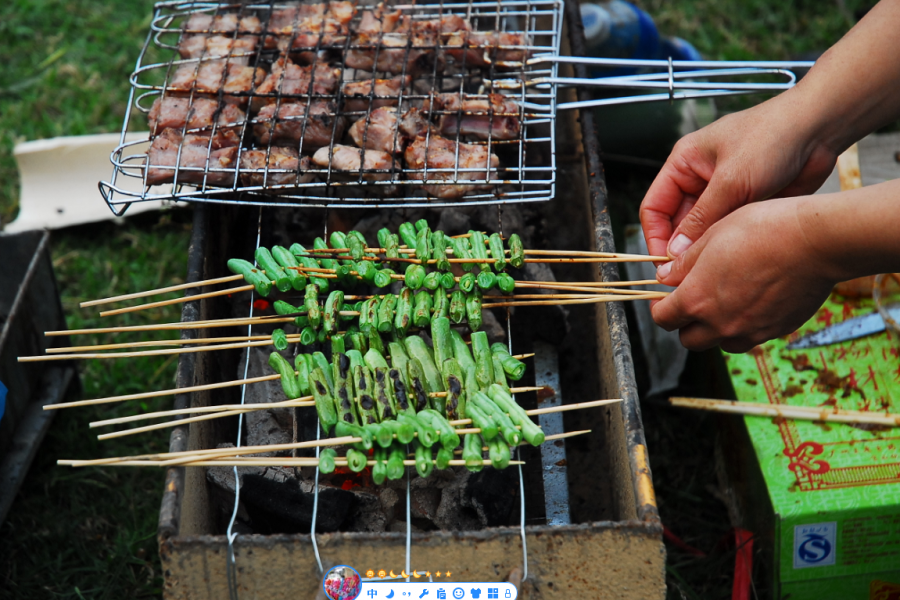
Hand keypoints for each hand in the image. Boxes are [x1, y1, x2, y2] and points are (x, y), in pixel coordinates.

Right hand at [639, 98, 836, 261]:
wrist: (820, 129)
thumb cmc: (773, 136)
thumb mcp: (731, 180)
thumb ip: (701, 219)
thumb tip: (677, 253)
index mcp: (684, 164)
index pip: (654, 207)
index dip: (655, 236)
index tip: (663, 263)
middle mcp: (699, 180)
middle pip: (676, 222)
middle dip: (680, 247)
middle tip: (688, 274)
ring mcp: (724, 193)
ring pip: (703, 230)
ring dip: (706, 246)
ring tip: (712, 267)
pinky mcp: (746, 204)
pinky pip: (727, 230)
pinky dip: (727, 243)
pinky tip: (733, 257)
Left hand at [651, 197, 836, 352]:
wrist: (815, 242)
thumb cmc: (762, 230)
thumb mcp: (711, 237)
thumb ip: (684, 264)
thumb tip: (665, 277)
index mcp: (697, 300)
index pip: (663, 320)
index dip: (660, 308)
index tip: (664, 299)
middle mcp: (721, 324)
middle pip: (690, 340)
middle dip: (686, 323)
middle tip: (694, 301)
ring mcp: (750, 331)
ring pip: (721, 343)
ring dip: (716, 329)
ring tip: (725, 302)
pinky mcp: (776, 331)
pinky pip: (752, 337)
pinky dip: (745, 326)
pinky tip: (753, 301)